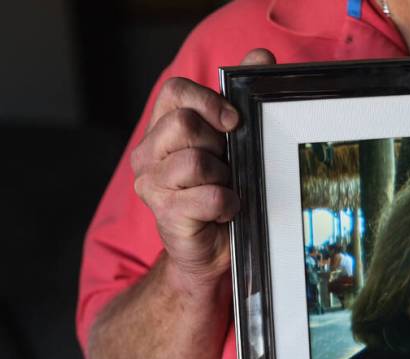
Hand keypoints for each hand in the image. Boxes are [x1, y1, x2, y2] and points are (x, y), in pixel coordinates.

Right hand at [130, 48, 275, 286]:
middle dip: (218, 146)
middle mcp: (149, 154)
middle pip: (184, 125)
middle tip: (227, 167)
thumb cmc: (223, 195)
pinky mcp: (166, 214)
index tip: (233, 121)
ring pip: (195, 161)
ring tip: (226, 190)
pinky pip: (210, 196)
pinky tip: (227, 211)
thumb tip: (260, 56)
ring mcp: (152, 185)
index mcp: (162, 130)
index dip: (209, 101)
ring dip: (224, 177)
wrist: (213, 251)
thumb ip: (241, 100)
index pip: (176, 91)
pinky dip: (229, 204)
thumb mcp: (235, 145)